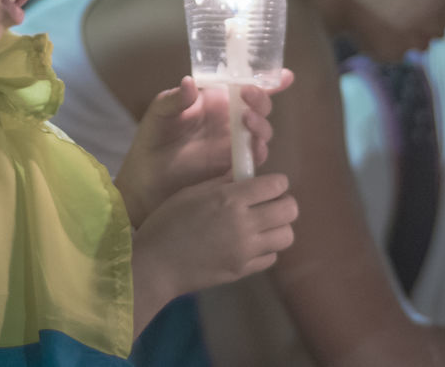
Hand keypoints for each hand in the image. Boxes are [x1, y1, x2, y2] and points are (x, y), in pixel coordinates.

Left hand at [115, 70, 293, 226]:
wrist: (145, 182)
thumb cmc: (152, 140)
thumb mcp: (159, 114)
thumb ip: (174, 99)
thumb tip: (189, 82)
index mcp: (216, 100)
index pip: (246, 85)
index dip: (268, 80)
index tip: (285, 76)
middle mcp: (230, 120)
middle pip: (260, 108)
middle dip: (262, 100)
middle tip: (249, 96)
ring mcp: (234, 145)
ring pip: (261, 133)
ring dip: (260, 125)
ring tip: (246, 120)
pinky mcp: (233, 168)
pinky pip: (253, 159)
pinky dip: (257, 151)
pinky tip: (253, 148)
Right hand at [131, 173, 298, 330]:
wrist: (155, 265)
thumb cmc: (167, 222)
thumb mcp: (192, 192)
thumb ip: (223, 182)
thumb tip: (246, 174)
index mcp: (230, 199)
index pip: (276, 185)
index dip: (276, 182)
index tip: (268, 184)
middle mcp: (244, 224)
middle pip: (290, 210)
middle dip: (283, 202)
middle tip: (269, 202)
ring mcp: (245, 250)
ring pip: (286, 236)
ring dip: (278, 226)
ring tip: (262, 224)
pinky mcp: (243, 270)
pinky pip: (271, 257)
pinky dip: (266, 248)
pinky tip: (250, 243)